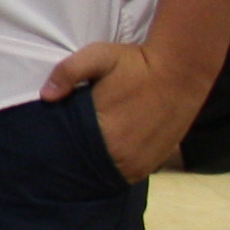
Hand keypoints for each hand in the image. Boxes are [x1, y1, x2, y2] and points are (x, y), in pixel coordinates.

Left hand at [44, 39, 190, 180]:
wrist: (183, 69)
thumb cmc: (137, 63)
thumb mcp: (98, 56)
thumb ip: (68, 72)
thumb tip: (46, 96)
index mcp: (107, 133)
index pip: (73, 154)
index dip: (63, 149)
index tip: (56, 141)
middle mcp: (126, 154)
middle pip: (91, 167)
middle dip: (80, 158)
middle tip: (74, 144)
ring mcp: (145, 161)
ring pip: (112, 173)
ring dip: (102, 164)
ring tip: (92, 149)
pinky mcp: (160, 160)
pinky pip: (132, 173)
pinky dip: (121, 166)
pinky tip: (113, 153)